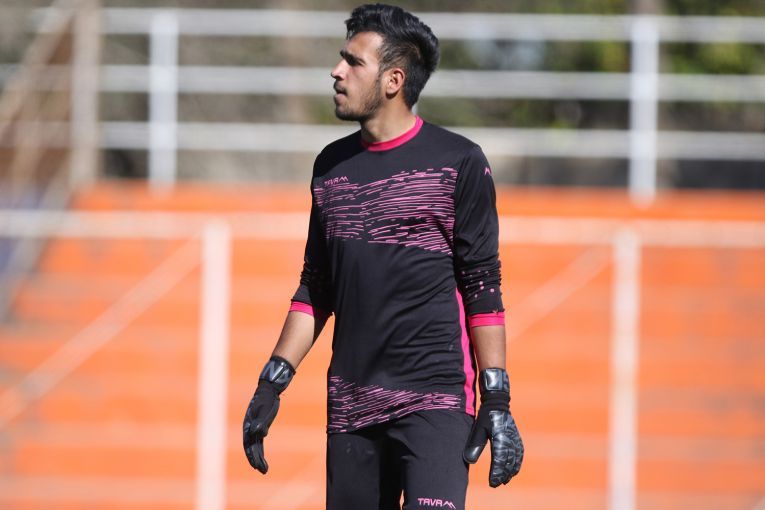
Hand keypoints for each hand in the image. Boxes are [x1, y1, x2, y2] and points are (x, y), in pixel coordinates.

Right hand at [243, 382, 279, 472]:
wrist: (268, 391)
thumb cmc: (266, 400)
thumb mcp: (265, 411)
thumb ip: (261, 422)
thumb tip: (258, 434)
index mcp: (248, 426)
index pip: (248, 444)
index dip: (251, 455)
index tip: (256, 465)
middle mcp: (249, 429)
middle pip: (251, 448)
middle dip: (256, 460)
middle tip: (263, 471)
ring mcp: (254, 428)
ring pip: (255, 446)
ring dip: (258, 458)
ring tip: (264, 470)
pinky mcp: (261, 427)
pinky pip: (259, 442)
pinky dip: (260, 450)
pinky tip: (262, 457)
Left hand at [463, 368, 523, 486]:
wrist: (498, 403)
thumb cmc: (485, 416)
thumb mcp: (478, 429)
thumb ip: (475, 445)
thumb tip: (469, 461)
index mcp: (500, 437)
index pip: (499, 459)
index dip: (496, 473)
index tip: (492, 483)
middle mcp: (510, 439)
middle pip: (509, 462)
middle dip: (503, 475)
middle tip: (496, 484)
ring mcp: (515, 438)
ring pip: (516, 459)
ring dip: (511, 471)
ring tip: (504, 480)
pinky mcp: (517, 437)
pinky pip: (520, 453)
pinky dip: (517, 463)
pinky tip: (514, 470)